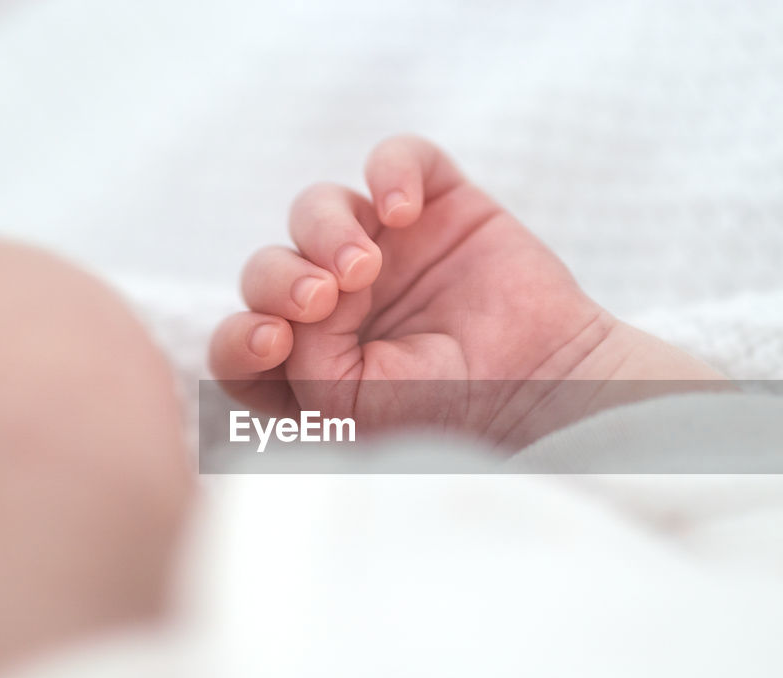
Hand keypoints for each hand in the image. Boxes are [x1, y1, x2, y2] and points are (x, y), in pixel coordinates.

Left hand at [210, 136, 721, 446]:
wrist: (543, 389)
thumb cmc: (446, 414)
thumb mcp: (351, 410)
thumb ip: (299, 361)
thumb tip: (291, 305)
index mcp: (310, 362)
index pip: (239, 339)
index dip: (239, 334)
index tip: (272, 341)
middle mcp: (339, 304)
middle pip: (268, 267)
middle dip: (279, 279)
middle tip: (320, 300)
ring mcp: (387, 250)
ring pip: (317, 207)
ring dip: (323, 229)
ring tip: (363, 265)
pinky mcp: (437, 206)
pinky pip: (396, 157)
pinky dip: (391, 170)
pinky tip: (400, 210)